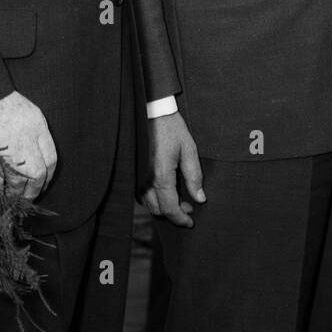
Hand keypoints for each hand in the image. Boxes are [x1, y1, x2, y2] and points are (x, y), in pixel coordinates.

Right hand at [0, 90, 55, 200]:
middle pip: (35, 174)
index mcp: (37, 125)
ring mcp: (4, 147)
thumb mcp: (27, 112)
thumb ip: (36, 135)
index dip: (47, 178)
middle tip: (25, 198)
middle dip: (31, 191)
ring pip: (14, 181)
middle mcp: (24, 137)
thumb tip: (40, 169)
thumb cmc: (1, 103)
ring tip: (8, 198)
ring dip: (12, 194)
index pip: (50, 159)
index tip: (41, 186)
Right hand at [143, 112, 204, 226]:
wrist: (151, 110)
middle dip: (173, 213)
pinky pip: (139, 193)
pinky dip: (151, 197)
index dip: (181, 219)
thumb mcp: (189, 149)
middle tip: (188, 206)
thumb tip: (200, 198)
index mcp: (161, 175)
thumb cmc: (171, 128)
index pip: (170, 208)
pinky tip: (163, 190)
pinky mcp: (132, 170)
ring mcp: (136, 175)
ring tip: (177, 198)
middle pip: (157, 209)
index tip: (190, 221)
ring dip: (162, 206)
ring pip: (147, 203)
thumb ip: (194, 176)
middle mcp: (145, 179)